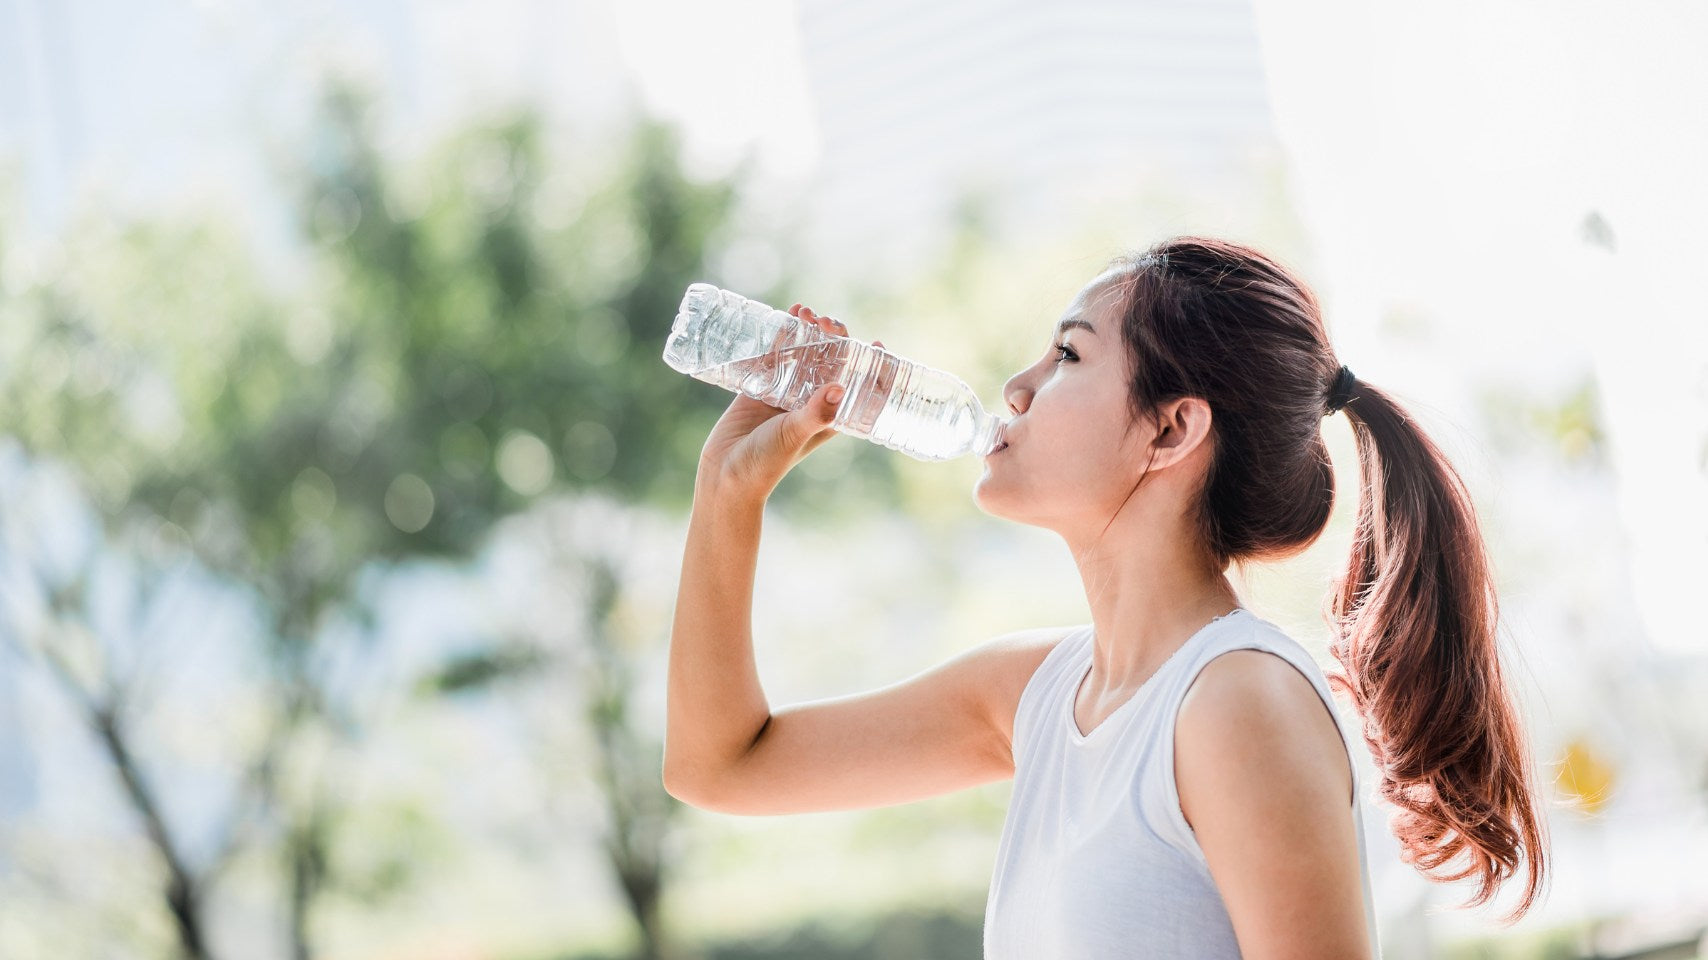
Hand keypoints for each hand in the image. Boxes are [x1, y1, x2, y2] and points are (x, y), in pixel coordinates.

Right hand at [695, 304, 884, 501]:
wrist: (725, 473)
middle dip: (833, 338)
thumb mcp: (794, 435)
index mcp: (829, 416)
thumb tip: (838, 388)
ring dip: (806, 331)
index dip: (871, 366)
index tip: (877, 343)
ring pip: (803, 354)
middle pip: (830, 362)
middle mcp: (810, 402)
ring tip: (804, 311)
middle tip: (826, 321)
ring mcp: (785, 393)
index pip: (858, 387)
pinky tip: (783, 317)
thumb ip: (815, 413)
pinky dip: (780, 336)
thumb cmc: (766, 463)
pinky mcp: (760, 387)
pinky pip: (774, 356)